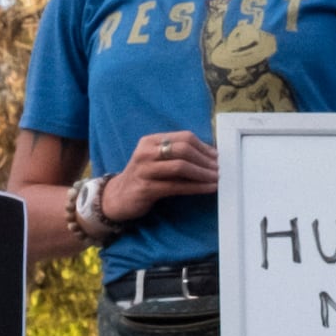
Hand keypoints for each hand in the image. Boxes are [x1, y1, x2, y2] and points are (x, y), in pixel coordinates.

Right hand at [107, 128, 221, 205]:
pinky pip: (177, 186)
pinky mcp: (146, 189)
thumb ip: (176, 154)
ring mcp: (144, 170)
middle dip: (205, 160)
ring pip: (180, 167)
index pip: (184, 137)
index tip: (217, 157)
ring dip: (203, 173)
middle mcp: (145, 152)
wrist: (117, 197)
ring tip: (217, 179)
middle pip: (183, 150)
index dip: (204, 147)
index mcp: (150, 141)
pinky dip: (196, 187)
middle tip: (219, 169)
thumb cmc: (143, 177)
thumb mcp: (155, 160)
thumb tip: (211, 155)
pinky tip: (209, 189)